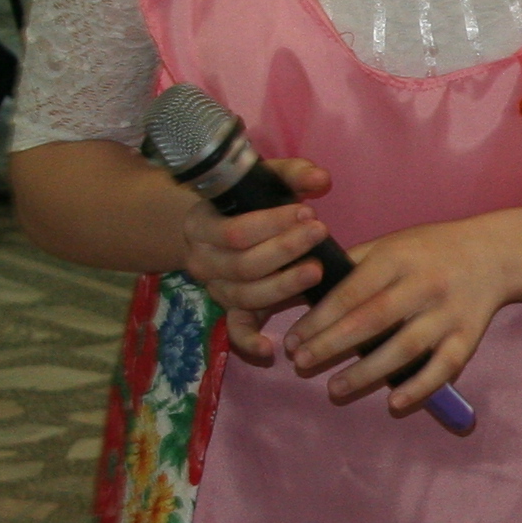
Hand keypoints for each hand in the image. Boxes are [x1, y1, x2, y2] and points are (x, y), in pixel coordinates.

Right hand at [175, 155, 336, 365]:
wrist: (220, 222)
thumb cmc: (249, 199)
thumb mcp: (265, 179)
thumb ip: (293, 174)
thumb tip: (320, 179)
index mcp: (201, 226)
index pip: (235, 232)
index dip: (272, 225)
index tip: (307, 212)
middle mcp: (202, 261)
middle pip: (243, 266)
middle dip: (284, 250)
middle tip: (319, 233)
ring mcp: (215, 288)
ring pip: (246, 296)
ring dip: (283, 286)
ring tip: (316, 270)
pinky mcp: (229, 308)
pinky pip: (235, 330)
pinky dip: (250, 342)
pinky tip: (272, 349)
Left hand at [284, 213, 516, 415]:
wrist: (495, 254)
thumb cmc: (430, 251)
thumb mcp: (391, 244)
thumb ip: (352, 265)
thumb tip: (304, 291)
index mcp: (398, 257)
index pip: (350, 292)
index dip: (318, 319)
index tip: (293, 340)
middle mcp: (425, 284)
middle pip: (373, 320)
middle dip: (332, 345)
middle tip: (302, 364)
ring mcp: (449, 313)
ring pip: (405, 347)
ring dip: (366, 372)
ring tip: (334, 389)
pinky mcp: (469, 336)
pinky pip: (444, 367)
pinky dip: (419, 387)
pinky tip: (393, 402)